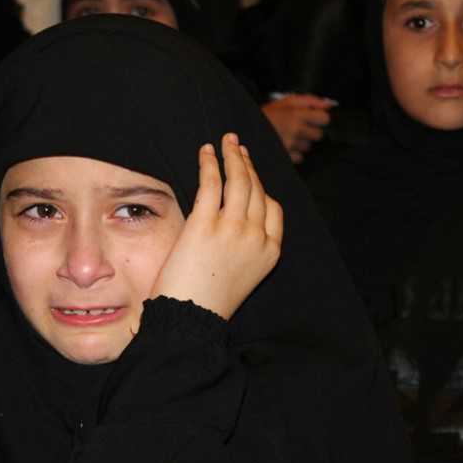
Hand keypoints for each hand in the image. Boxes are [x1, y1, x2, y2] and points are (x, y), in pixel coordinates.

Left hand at [150, 133, 283, 319]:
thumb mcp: (240, 277)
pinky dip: (210, 163)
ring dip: (232, 157)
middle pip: (257, 190)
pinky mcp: (205, 224)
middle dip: (248, 165)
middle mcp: (256, 237)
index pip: (273, 210)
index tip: (252, 176)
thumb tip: (229, 224)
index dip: (262, 188)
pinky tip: (206, 152)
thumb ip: (242, 248)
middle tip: (238, 148)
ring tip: (226, 142)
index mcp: (269, 253)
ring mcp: (232, 229)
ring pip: (238, 182)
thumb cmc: (205, 304)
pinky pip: (211, 184)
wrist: (189, 320)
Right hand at [261, 94, 334, 163]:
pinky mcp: (286, 157)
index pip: (324, 119)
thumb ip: (309, 101)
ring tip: (289, 136)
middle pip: (318, 134)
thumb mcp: (286, 102)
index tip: (313, 118)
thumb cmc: (266, 115)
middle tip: (298, 127)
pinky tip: (286, 146)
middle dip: (311, 131)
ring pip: (308, 147)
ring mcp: (291, 145)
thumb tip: (329, 104)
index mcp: (296, 114)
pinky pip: (300, 157)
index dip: (320, 118)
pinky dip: (295, 153)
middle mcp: (295, 130)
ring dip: (301, 143)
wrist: (246, 129)